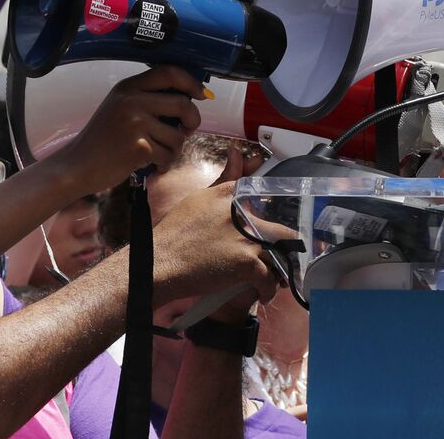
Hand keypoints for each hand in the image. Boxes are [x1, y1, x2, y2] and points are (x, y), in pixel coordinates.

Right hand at [44, 66, 205, 193]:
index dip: (191, 82)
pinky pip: (168, 155)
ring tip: (156, 153)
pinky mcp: (139, 147)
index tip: (200, 94)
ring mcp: (135, 123)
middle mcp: (131, 101)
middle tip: (187, 130)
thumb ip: (145, 98)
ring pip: (178, 135)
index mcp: (127, 88)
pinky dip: (163, 164)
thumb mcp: (118, 107)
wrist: (77, 165)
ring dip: (174, 149)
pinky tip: (148, 164)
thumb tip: (188, 97)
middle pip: (183, 104)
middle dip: (193, 120)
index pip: (169, 72)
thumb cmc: (102, 140)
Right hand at [153, 171, 278, 307]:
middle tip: (279, 259)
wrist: (159, 263)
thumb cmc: (174, 234)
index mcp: (230, 194)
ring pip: (280, 255)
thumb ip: (224, 178)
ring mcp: (247, 238)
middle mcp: (242, 214)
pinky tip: (262, 292)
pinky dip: (268, 289)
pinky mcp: (246, 264)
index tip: (278, 230)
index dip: (277, 215)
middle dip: (284, 248)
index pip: (268, 198)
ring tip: (273, 278)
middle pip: (281, 229)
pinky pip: (270, 279)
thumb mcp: (198, 199)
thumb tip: (238, 151)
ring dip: (279, 269)